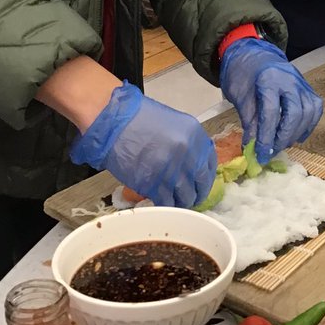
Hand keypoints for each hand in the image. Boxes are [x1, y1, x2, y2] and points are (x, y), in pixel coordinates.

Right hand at [69, 82, 215, 208]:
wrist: (114, 122)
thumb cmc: (140, 118)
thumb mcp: (174, 123)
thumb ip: (188, 142)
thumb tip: (194, 162)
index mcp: (195, 135)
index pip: (210, 163)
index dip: (207, 177)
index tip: (201, 183)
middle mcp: (189, 154)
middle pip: (201, 183)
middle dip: (197, 193)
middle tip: (191, 197)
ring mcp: (172, 171)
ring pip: (185, 196)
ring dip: (183, 202)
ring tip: (177, 203)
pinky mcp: (154, 184)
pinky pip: (167, 202)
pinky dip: (167, 206)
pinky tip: (164, 204)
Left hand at [219, 38, 322, 163]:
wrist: (254, 56)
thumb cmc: (244, 76)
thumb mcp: (240, 97)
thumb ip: (249, 121)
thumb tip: (252, 147)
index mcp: (269, 79)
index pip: (271, 112)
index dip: (266, 136)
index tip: (261, 154)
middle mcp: (290, 80)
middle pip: (295, 113)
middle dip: (284, 137)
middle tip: (272, 151)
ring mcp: (302, 83)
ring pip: (309, 112)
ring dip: (296, 133)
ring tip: (282, 144)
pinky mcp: (308, 89)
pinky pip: (315, 109)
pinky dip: (308, 125)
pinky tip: (296, 136)